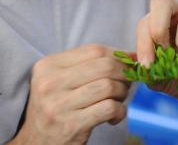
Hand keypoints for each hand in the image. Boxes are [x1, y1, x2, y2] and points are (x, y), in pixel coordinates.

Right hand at [10, 44, 129, 144]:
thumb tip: (132, 54)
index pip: (94, 50)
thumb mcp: (62, 80)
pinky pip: (109, 108)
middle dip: (124, 74)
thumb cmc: (58, 106)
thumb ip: (91, 64)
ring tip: (119, 100)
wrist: (36, 143)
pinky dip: (120, 111)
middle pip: (105, 66)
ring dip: (123, 93)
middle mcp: (50, 82)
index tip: (130, 62)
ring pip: (109, 86)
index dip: (119, 55)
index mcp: (48, 65)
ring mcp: (59, 104)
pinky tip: (115, 117)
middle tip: (128, 83)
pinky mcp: (71, 125)